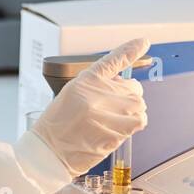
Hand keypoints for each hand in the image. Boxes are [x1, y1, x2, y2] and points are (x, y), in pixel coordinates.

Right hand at [30, 37, 149, 175]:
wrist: (50, 152)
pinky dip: (133, 125)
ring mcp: (109, 111)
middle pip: (133, 88)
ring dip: (131, 113)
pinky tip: (116, 129)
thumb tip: (122, 88)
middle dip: (127, 98)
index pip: (113, 60)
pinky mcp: (117, 130)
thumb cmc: (57, 126)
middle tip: (109, 110)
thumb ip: (97, 88)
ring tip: (110, 123)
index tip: (143, 42)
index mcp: (85, 80)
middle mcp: (98, 92)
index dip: (130, 49)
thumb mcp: (72, 94)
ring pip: (139, 105)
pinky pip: (139, 121)